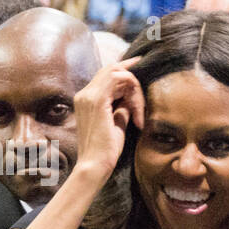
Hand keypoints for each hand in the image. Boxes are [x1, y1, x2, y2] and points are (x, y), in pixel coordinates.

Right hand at [73, 56, 143, 180]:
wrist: (94, 165)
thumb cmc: (105, 150)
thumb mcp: (117, 123)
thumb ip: (122, 108)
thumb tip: (131, 98)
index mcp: (85, 99)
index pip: (105, 75)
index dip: (123, 67)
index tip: (138, 63)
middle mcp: (84, 94)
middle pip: (111, 70)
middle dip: (132, 78)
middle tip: (144, 93)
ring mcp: (88, 96)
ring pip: (117, 73)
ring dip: (134, 88)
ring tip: (139, 111)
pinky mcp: (97, 100)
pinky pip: (118, 79)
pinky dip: (132, 90)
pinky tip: (137, 109)